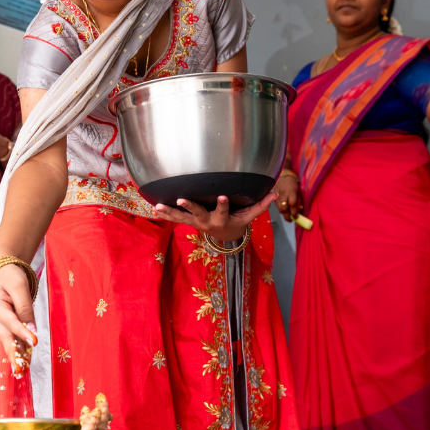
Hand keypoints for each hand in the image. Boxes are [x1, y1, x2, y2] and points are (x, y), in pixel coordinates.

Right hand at [0, 263, 36, 374]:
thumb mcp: (18, 286)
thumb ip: (24, 307)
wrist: (2, 274)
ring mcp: (3, 325)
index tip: (34, 342)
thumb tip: (31, 328)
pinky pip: (15, 340)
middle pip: (6, 339)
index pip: (12, 322)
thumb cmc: (10, 278)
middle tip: (19, 370)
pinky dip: (21, 351)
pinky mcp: (9, 327)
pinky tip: (26, 362)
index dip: (23, 332)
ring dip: (17, 357)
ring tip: (24, 371)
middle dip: (13, 355)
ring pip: (11, 342)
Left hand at [153, 192, 277, 242]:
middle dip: (190, 206)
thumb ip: (260, 205)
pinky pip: (175, 219)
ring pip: (181, 218)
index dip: (222, 204)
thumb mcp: (249, 216)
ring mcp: (195, 223)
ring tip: (158, 206)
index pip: (223, 210)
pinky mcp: (188, 222)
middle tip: (181, 199)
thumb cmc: (237, 222)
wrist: (225, 237)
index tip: (222, 195)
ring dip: (170, 212)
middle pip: (198, 214)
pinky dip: (165, 214)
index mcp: (222, 220)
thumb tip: (276, 193)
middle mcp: (207, 222)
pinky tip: (154, 208)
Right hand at [275, 174, 300, 220]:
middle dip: (287, 216)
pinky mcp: (273, 198)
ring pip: (279, 209)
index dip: (294, 212)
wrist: (283, 178)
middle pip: (284, 208)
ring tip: (288, 217)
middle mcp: (283, 194)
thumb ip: (299, 202)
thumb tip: (299, 213)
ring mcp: (277, 196)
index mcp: (291, 192)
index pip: (292, 204)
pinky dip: (281, 210)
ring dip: (284, 214)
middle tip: (291, 220)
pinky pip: (277, 207)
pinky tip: (284, 211)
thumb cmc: (293, 185)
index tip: (296, 217)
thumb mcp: (298, 192)